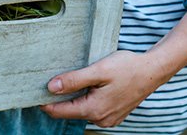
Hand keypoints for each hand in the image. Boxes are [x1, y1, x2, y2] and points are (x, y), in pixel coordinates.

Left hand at [40, 50, 167, 127]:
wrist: (153, 70)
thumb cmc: (127, 67)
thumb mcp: (98, 70)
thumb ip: (74, 80)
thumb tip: (51, 87)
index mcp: (93, 109)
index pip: (59, 112)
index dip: (45, 102)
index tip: (33, 91)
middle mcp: (100, 119)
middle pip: (69, 112)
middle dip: (59, 99)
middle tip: (50, 80)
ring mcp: (108, 118)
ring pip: (81, 110)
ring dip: (74, 98)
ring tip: (71, 80)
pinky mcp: (114, 114)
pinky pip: (93, 109)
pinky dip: (86, 99)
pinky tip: (88, 85)